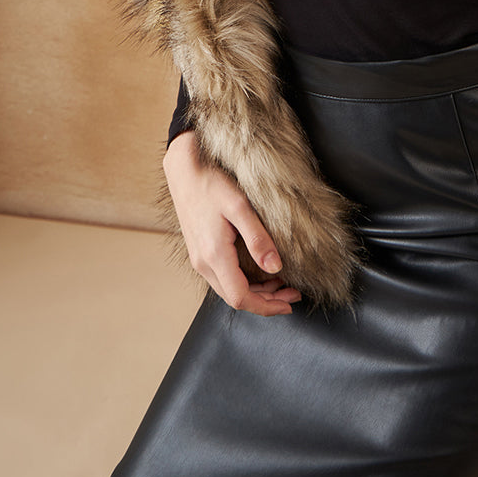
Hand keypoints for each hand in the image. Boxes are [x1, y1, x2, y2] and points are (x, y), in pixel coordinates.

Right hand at [162, 131, 302, 316]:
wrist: (184, 170)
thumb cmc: (211, 183)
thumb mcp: (239, 207)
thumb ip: (257, 238)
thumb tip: (276, 267)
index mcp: (214, 255)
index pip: (241, 297)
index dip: (267, 306)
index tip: (290, 303)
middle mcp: (203, 263)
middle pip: (235, 298)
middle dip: (266, 301)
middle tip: (293, 294)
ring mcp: (199, 259)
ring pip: (229, 289)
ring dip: (256, 292)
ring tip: (282, 285)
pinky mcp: (200, 252)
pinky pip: (223, 277)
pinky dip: (244, 282)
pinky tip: (260, 272)